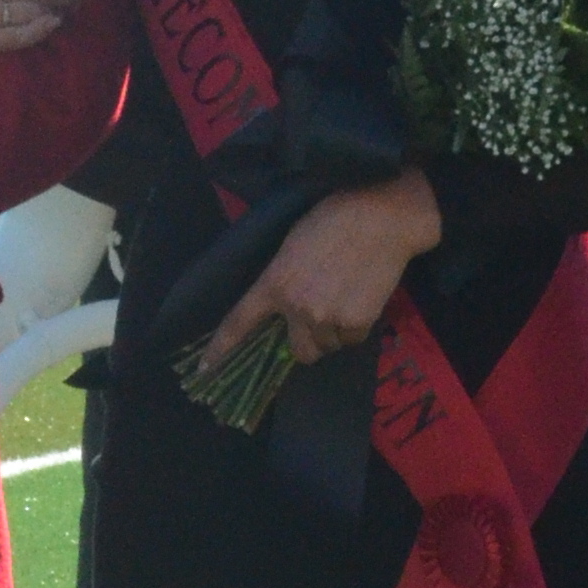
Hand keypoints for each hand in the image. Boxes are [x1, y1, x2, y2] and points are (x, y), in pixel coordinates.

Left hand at [196, 172, 443, 374]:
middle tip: (321, 318)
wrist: (382, 218)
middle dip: (308, 341)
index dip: (220, 349)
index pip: (239, 322)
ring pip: (327, 346)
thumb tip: (283, 306)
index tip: (206, 369)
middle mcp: (296, 308)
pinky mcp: (356, 322)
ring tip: (346, 297)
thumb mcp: (292, 245)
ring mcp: (326, 318)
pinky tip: (362, 297)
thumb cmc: (334, 219)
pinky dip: (356, 326)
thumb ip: (282, 278)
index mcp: (274, 283)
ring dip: (334, 332)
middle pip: (298, 351)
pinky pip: (351, 339)